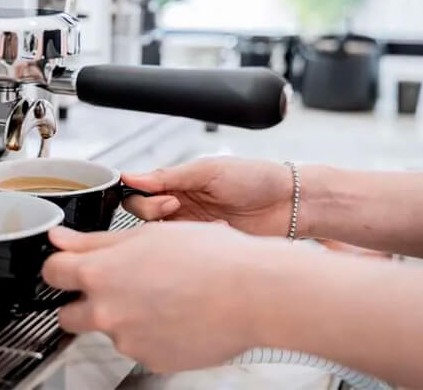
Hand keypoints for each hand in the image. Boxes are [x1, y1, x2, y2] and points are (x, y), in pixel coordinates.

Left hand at [42, 224, 274, 372]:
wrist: (253, 293)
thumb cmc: (209, 257)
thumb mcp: (146, 235)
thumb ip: (92, 241)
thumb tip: (59, 238)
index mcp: (100, 274)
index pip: (51, 273)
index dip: (60, 266)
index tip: (68, 265)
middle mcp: (107, 312)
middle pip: (68, 314)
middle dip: (82, 301)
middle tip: (113, 286)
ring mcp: (128, 341)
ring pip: (108, 329)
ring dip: (122, 315)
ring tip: (161, 295)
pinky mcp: (151, 360)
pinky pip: (138, 345)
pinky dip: (149, 332)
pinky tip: (174, 313)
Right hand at [122, 157, 292, 236]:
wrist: (291, 204)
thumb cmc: (256, 179)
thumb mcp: (209, 170)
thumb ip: (169, 175)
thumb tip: (131, 176)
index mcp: (177, 182)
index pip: (138, 191)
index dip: (142, 196)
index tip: (161, 196)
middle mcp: (179, 205)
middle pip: (142, 214)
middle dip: (153, 211)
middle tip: (176, 206)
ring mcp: (190, 227)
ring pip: (159, 236)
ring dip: (173, 230)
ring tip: (199, 220)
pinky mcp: (203, 248)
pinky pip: (183, 252)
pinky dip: (194, 244)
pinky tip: (216, 232)